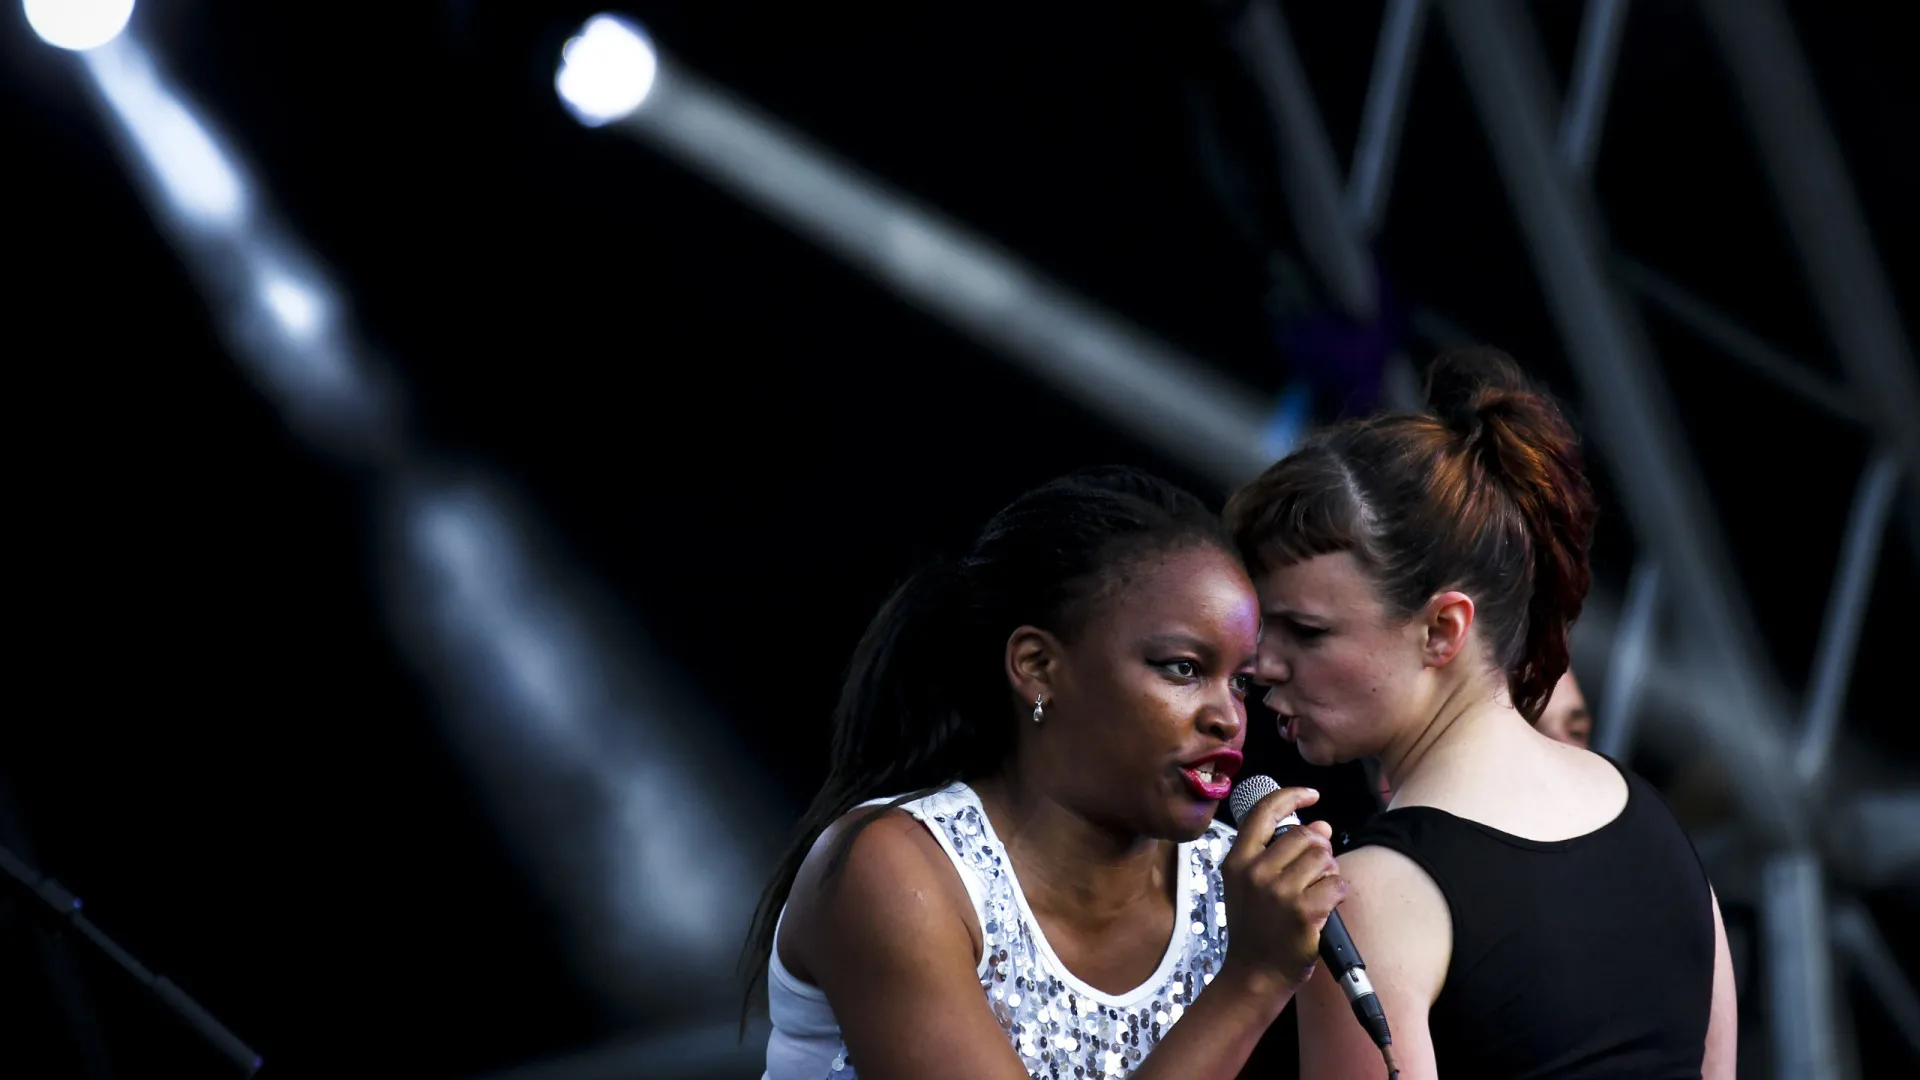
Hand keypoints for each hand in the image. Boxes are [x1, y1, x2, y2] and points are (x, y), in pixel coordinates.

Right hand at [1217, 786, 1347, 1001]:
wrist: (1254, 974)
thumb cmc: (1255, 928)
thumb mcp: (1251, 884)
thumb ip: (1279, 851)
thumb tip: (1321, 825)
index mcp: (1237, 860)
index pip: (1264, 811)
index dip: (1291, 796)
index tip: (1310, 795)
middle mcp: (1255, 871)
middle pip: (1305, 836)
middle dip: (1319, 848)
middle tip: (1316, 870)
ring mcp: (1279, 891)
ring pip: (1324, 858)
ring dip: (1329, 871)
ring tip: (1318, 890)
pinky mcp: (1304, 911)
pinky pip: (1337, 884)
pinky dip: (1339, 892)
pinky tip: (1327, 905)